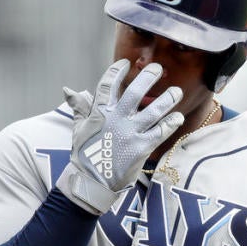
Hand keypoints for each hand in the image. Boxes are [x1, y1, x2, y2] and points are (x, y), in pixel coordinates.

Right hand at [56, 59, 184, 213]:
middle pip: (134, 93)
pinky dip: (171, 123)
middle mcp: (116, 120)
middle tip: (157, 68)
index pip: (108, 85)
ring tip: (177, 91)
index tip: (126, 63)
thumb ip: (79, 108)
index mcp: (99, 113)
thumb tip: (68, 89)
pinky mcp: (141, 148)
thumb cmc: (85, 155)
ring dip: (167, 99)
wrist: (91, 183)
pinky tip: (178, 117)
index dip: (117, 71)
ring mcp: (130, 134)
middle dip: (147, 77)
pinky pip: (161, 131)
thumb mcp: (79, 129)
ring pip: (153, 111)